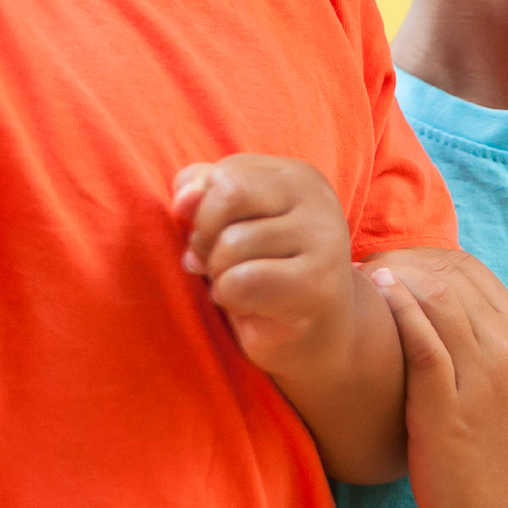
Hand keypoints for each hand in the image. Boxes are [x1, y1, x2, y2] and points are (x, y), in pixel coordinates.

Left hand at [174, 156, 357, 375]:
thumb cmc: (265, 272)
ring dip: (219, 274)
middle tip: (219, 264)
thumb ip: (204, 197)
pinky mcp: (319, 284)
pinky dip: (230, 297)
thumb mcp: (230, 224)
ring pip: (232, 242)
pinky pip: (241, 281)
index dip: (203, 211)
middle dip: (207, 235)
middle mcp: (317, 198)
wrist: (317, 335)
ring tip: (242, 287)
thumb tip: (184, 198)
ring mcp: (323, 239)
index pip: (224, 173)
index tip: (217, 239)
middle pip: (228, 194)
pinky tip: (251, 306)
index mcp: (296, 176)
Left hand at [374, 252, 507, 507]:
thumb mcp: (501, 380)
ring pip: (437, 297)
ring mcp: (482, 377)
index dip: (419, 255)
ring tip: (355, 286)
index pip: (467, 266)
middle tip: (358, 272)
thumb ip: (474, 338)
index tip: (383, 266)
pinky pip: (424, 343)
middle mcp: (507, 346)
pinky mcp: (451, 409)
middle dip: (398, 260)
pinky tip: (372, 299)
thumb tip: (423, 301)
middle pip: (449, 273)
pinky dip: (397, 311)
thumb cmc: (496, 447)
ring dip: (390, 279)